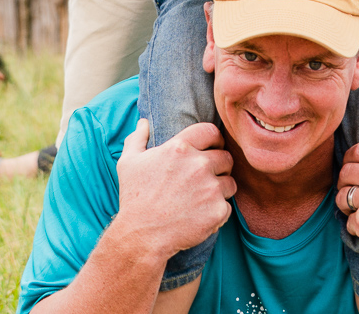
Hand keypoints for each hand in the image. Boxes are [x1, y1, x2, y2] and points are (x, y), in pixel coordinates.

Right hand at [115, 119, 235, 263]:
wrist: (140, 236)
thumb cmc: (134, 198)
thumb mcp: (128, 162)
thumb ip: (137, 138)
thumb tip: (144, 122)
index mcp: (180, 147)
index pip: (211, 132)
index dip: (214, 139)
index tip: (212, 148)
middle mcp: (199, 164)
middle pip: (226, 157)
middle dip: (220, 166)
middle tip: (208, 177)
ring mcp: (210, 188)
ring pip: (230, 182)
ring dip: (221, 189)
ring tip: (206, 198)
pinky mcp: (217, 211)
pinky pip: (227, 207)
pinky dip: (218, 212)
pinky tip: (203, 215)